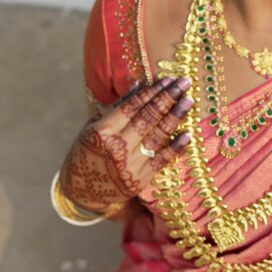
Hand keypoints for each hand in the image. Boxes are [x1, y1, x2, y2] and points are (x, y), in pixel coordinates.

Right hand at [60, 76, 192, 212]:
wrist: (82, 192)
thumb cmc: (87, 152)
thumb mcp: (94, 127)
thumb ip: (117, 107)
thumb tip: (139, 84)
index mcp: (103, 130)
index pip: (133, 106)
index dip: (152, 91)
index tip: (168, 79)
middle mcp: (117, 147)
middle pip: (148, 118)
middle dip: (168, 98)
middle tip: (185, 83)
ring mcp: (130, 164)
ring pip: (158, 136)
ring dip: (176, 117)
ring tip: (189, 101)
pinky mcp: (140, 179)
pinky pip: (162, 160)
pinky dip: (176, 147)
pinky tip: (188, 135)